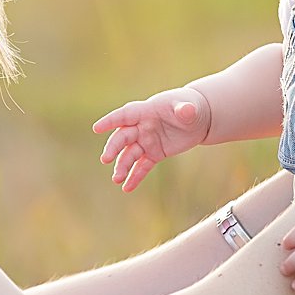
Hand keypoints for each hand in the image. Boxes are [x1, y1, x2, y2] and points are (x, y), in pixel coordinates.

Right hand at [91, 86, 211, 191]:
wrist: (197, 118)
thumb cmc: (190, 105)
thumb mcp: (189, 107)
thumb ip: (185, 110)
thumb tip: (186, 111)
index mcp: (147, 111)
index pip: (126, 115)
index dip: (111, 121)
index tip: (97, 128)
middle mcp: (142, 126)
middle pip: (123, 137)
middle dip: (114, 148)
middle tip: (106, 159)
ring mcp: (147, 141)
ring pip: (130, 154)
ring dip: (122, 166)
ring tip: (117, 179)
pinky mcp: (155, 154)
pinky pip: (142, 167)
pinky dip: (135, 177)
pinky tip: (127, 188)